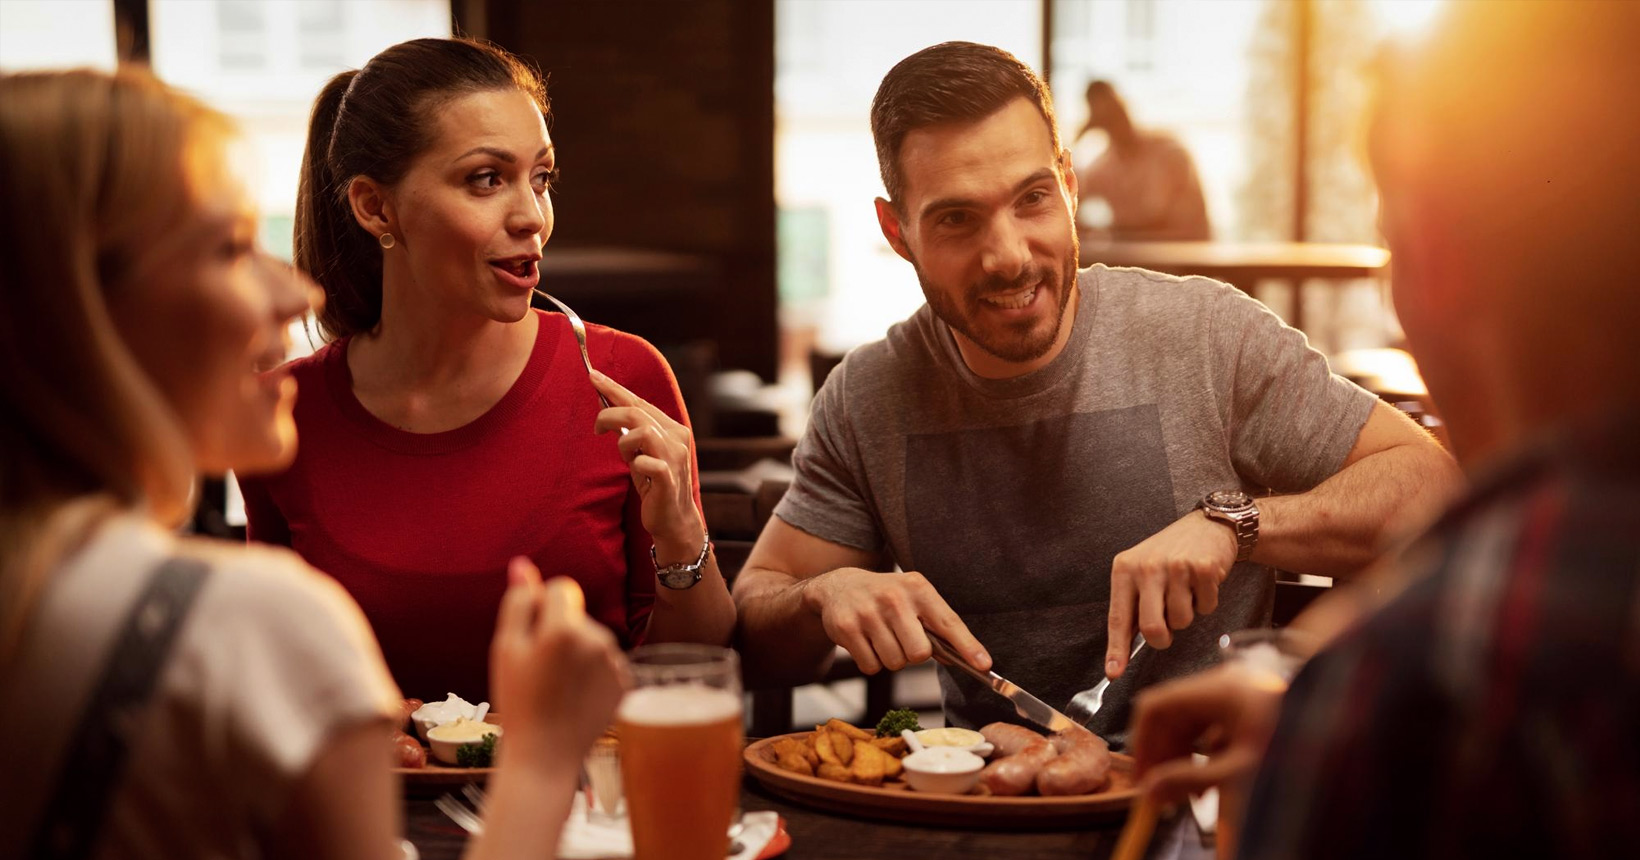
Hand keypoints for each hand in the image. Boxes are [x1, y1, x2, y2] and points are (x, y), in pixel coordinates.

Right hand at [490, 557, 630, 766]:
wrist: (545, 757)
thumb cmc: (518, 703)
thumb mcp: (506, 649)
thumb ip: (518, 601)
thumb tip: (523, 564)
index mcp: (566, 628)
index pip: (562, 588)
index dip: (543, 607)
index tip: (532, 637)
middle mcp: (598, 639)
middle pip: (578, 615)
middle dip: (560, 631)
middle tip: (540, 671)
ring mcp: (616, 662)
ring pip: (592, 638)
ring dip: (576, 653)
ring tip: (557, 688)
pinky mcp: (626, 681)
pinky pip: (605, 662)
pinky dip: (592, 674)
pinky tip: (576, 698)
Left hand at [590, 370, 703, 559]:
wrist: (673, 519)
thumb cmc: (653, 484)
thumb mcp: (641, 453)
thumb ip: (632, 432)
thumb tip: (607, 411)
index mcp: (672, 428)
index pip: (639, 402)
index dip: (614, 388)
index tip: (592, 375)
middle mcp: (677, 438)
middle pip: (636, 412)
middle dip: (609, 415)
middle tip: (596, 428)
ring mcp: (675, 457)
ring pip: (641, 432)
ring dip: (624, 444)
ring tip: (627, 459)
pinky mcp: (668, 478)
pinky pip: (644, 462)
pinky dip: (635, 465)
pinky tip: (639, 474)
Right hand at [799, 568, 990, 674]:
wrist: (839, 586)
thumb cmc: (887, 596)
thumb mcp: (913, 598)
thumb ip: (936, 626)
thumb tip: (961, 658)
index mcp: (917, 588)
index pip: (948, 622)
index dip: (967, 646)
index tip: (984, 665)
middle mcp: (893, 598)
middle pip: (919, 653)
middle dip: (913, 655)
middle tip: (903, 640)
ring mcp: (868, 612)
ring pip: (894, 663)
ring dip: (891, 659)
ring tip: (882, 637)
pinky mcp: (846, 628)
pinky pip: (871, 666)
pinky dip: (871, 662)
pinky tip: (866, 642)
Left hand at [1105, 510, 1236, 677]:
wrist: (1208, 526)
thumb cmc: (1170, 554)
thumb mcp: (1141, 572)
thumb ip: (1132, 606)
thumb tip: (1121, 652)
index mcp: (1124, 569)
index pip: (1118, 617)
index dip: (1116, 649)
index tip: (1114, 672)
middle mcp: (1147, 567)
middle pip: (1152, 628)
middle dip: (1162, 638)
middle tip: (1168, 627)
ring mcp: (1176, 567)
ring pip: (1181, 621)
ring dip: (1187, 614)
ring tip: (1186, 591)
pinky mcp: (1203, 568)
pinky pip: (1206, 608)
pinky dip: (1206, 602)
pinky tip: (1201, 583)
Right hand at [1127, 665, 1285, 855]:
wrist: (1345, 730)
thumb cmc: (1300, 743)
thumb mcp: (1241, 770)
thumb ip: (1192, 780)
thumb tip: (1152, 790)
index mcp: (1217, 691)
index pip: (1157, 706)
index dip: (1142, 741)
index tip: (1143, 775)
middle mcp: (1223, 687)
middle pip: (1172, 718)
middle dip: (1164, 756)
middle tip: (1163, 792)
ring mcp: (1235, 697)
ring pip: (1191, 725)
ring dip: (1183, 758)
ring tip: (1189, 793)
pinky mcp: (1248, 710)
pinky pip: (1211, 730)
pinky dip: (1204, 755)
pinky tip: (1212, 781)